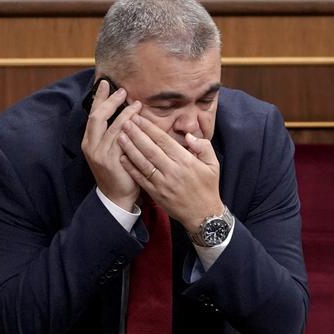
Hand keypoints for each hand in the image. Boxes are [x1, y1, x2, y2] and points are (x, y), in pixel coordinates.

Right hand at [80, 80, 142, 211]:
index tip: (106, 83)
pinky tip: (139, 122)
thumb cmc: (118, 169)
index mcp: (89, 141)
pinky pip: (122, 141)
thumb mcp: (112, 148)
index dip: (99, 98)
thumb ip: (115, 131)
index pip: (93, 114)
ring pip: (112, 127)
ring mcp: (100, 154)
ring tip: (136, 103)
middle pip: (97, 117)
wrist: (117, 195)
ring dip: (125, 113)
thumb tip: (126, 110)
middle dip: (110, 101)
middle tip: (122, 90)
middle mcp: (91, 146)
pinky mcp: (111, 162)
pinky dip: (130, 129)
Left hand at [118, 115, 221, 233]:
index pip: (164, 141)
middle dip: (136, 134)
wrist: (203, 215)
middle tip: (125, 121)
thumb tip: (188, 136)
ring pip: (142, 163)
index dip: (150, 128)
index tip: (139, 118)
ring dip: (129, 149)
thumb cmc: (208, 187)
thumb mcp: (213, 164)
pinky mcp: (156, 194)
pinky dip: (130, 168)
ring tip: (119, 136)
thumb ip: (203, 146)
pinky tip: (122, 157)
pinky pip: (140, 178)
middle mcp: (172, 171)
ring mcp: (162, 183)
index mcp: (186, 161)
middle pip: (150, 149)